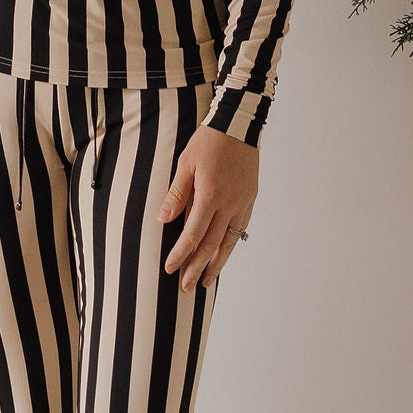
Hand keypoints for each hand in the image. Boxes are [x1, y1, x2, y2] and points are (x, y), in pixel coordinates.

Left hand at [158, 123, 258, 289]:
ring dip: (216, 264)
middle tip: (186, 287)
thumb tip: (163, 220)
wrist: (238, 126)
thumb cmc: (208, 142)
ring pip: (228, 242)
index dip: (181, 254)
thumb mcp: (186, 164)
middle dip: (197, 267)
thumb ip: (176, 194)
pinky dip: (230, 246)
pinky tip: (222, 255)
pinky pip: (239, 229)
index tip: (171, 269)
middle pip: (211, 244)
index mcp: (210, 195)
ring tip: (206, 282)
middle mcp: (229, 204)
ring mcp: (242, 203)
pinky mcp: (250, 199)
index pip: (193, 234)